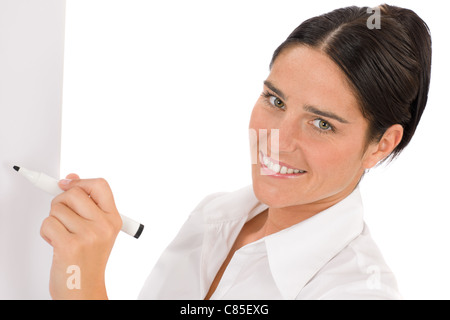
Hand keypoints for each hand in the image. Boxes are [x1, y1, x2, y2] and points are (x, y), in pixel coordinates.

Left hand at [40, 174, 121, 298]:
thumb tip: (70, 179)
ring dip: (54, 221)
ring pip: (57, 209)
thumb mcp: (96, 230)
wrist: (84, 290)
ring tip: (63, 235)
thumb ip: (86, 204)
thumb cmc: (88, 261)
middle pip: (74, 193)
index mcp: (113, 219)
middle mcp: (104, 226)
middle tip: (64, 217)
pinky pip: (48, 223)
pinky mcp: (70, 245)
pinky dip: (46, 233)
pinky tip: (57, 244)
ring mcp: (88, 235)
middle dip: (61, 202)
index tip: (68, 184)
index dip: (81, 182)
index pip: (100, 185)